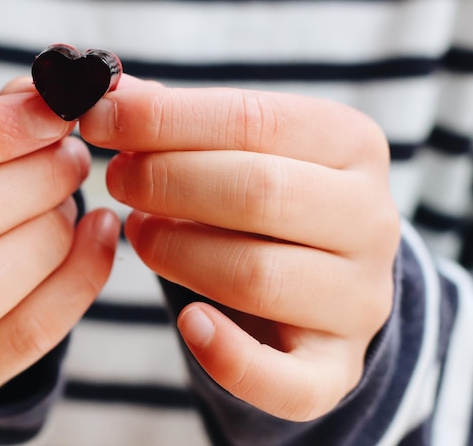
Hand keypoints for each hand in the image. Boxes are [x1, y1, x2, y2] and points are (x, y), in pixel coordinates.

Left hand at [79, 85, 399, 420]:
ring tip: (138, 232)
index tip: (99, 118)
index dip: (164, 119)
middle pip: (258, 192)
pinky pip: (286, 380)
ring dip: (176, 252)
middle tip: (117, 179)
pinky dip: (228, 357)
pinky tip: (188, 322)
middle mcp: (372, 221)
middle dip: (166, 181)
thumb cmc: (263, 201)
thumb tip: (109, 92)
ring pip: (257, 276)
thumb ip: (177, 120)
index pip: (253, 119)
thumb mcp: (235, 147)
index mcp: (352, 145)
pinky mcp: (336, 368)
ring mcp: (360, 300)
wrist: (320, 279)